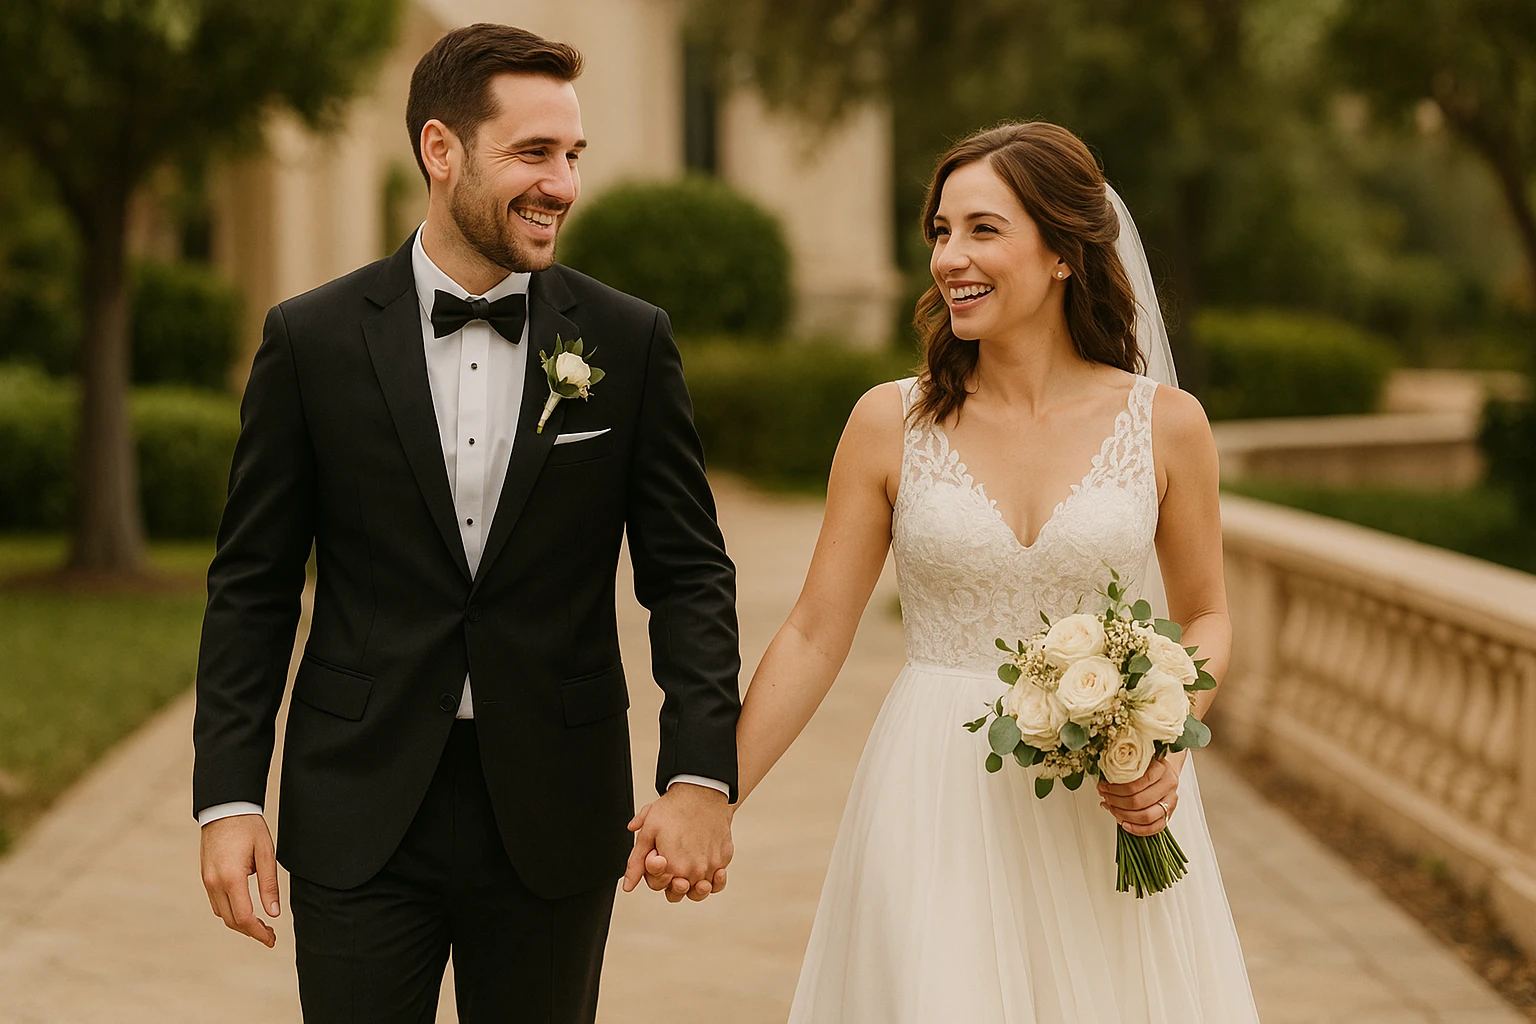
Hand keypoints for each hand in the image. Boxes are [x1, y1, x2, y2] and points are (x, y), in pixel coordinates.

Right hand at [200, 813, 280, 946]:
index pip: (244, 917)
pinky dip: (230, 911)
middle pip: (231, 920)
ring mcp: (207, 880)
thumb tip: (273, 913)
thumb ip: (269, 885)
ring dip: (240, 923)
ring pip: (222, 913)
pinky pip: (216, 902)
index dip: (259, 932)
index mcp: (232, 878)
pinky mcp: (205, 876)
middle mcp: (214, 883)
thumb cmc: (249, 827)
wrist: (225, 808)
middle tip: (270, 935)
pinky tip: (245, 909)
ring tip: (261, 924)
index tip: (272, 939)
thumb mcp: (266, 853)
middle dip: (251, 931)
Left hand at [622, 785, 731, 902]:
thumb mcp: (647, 832)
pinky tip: (708, 868)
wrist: (703, 791)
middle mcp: (693, 871)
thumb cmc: (675, 808)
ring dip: (694, 886)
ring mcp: (711, 866)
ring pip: (701, 890)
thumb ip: (636, 863)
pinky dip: (713, 877)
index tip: (658, 856)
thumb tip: (628, 885)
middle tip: (673, 865)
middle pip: (679, 893)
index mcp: (672, 866)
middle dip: (672, 884)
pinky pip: (718, 878)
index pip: (659, 885)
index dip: (654, 873)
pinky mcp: (723, 858)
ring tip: (691, 872)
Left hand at [1097, 756, 1179, 836]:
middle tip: (1105, 798)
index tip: (1103, 787)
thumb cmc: (1148, 766)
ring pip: (1146, 816)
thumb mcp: (1137, 761)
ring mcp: (1170, 801)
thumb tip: (1102, 786)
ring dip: (1123, 815)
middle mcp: (1168, 785)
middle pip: (1139, 801)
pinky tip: (1124, 823)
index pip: (1136, 783)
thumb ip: (1123, 771)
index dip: (1116, 788)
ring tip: (1112, 809)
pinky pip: (1154, 827)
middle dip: (1116, 802)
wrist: (1163, 772)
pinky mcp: (1169, 814)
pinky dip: (1137, 829)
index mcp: (1161, 769)